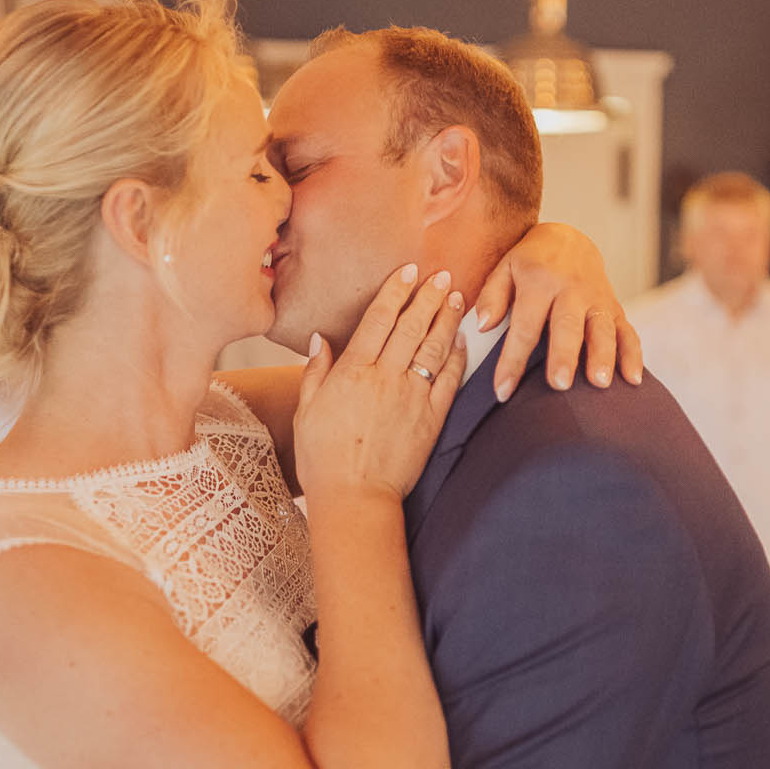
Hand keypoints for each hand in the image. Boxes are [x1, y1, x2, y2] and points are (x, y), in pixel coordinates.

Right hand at [295, 266, 467, 501]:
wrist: (355, 497)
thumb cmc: (323, 458)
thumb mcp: (307, 411)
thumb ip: (316, 372)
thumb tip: (321, 339)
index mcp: (353, 371)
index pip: (379, 319)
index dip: (396, 291)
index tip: (409, 271)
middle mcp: (386, 377)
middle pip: (412, 325)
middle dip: (428, 296)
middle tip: (442, 275)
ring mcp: (412, 397)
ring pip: (434, 347)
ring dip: (447, 318)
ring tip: (456, 297)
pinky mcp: (431, 418)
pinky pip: (448, 380)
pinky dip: (457, 356)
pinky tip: (462, 340)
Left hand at [475, 222, 642, 401]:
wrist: (569, 238)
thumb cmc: (531, 262)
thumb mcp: (505, 268)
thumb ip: (492, 296)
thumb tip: (483, 326)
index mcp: (540, 282)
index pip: (524, 326)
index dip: (512, 360)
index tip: (503, 390)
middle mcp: (572, 290)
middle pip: (567, 326)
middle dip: (565, 355)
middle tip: (560, 384)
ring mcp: (597, 299)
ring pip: (603, 328)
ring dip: (603, 356)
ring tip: (600, 383)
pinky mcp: (615, 308)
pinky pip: (628, 331)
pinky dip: (632, 355)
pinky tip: (632, 380)